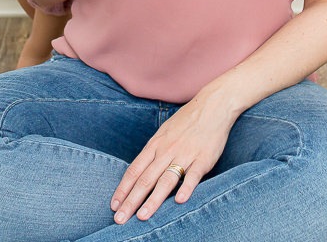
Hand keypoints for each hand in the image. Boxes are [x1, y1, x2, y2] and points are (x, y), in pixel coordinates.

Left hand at [111, 88, 233, 223]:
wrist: (212, 106)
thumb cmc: (186, 121)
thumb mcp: (164, 132)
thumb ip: (153, 153)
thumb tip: (140, 172)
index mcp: (155, 144)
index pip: (134, 170)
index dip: (123, 189)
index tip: (113, 205)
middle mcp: (166, 150)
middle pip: (145, 179)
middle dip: (131, 201)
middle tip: (119, 219)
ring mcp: (185, 154)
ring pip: (166, 180)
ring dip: (153, 200)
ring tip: (143, 216)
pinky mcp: (203, 158)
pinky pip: (194, 175)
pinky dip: (186, 188)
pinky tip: (179, 201)